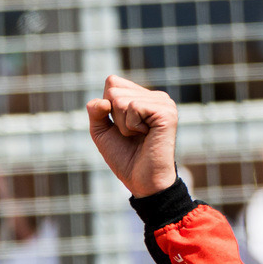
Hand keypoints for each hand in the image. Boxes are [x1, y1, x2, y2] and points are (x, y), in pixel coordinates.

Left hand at [86, 75, 177, 198]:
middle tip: (131, 134)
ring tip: (139, 136)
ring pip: (120, 99)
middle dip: (114, 117)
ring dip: (122, 124)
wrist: (142, 181)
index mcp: (142, 97)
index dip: (106, 107)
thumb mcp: (102, 132)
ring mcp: (163, 102)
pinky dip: (131, 126)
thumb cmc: (124, 157)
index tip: (120, 127)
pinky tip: (146, 135)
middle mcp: (155, 96)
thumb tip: (103, 100)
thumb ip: (95, 111)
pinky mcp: (166, 111)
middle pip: (113, 89)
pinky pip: (133, 107)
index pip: (112, 82)